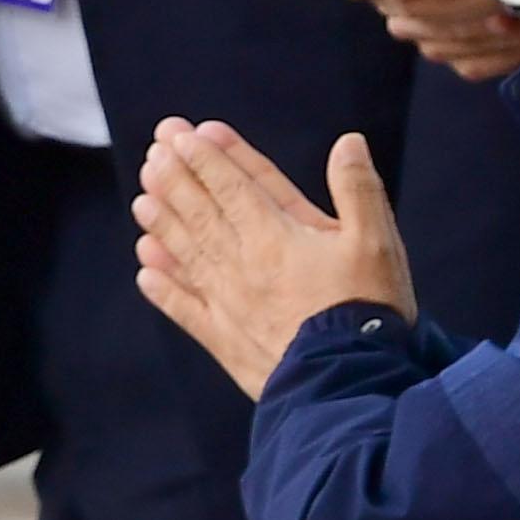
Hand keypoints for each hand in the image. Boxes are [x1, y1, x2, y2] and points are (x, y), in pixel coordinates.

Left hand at [133, 121, 415, 394]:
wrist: (350, 384)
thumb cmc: (368, 310)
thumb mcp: (377, 243)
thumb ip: (358, 189)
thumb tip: (348, 142)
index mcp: (277, 235)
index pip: (234, 186)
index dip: (208, 158)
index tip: (183, 135)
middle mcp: (244, 264)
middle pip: (202, 212)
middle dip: (176, 178)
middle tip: (154, 150)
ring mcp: (230, 304)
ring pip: (187, 254)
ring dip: (163, 224)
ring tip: (141, 199)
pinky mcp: (226, 341)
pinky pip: (185, 309)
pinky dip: (164, 288)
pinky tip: (145, 270)